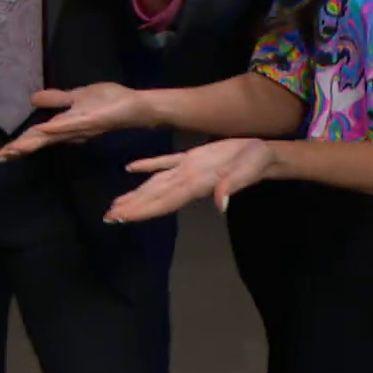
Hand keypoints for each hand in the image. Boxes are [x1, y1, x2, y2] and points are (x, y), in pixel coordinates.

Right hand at [0, 83, 147, 162]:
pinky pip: (75, 125)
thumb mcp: (77, 96)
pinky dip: (59, 128)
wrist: (137, 106)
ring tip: (14, 149)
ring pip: (53, 135)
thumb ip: (56, 99)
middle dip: (19, 148)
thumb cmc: (109, 101)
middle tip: (0, 158)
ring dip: (33, 142)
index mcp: (65, 126)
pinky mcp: (94, 119)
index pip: (36, 136)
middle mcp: (70, 130)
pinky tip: (45, 129)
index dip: (17, 145)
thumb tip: (32, 100)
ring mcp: (82, 126)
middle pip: (41, 140)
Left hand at [106, 139, 276, 222]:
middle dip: (132, 208)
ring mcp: (187, 170)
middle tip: (108, 217)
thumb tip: (220, 204)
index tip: (122, 219)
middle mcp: (187, 180)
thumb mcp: (247, 172)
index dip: (142, 210)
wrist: (264, 154)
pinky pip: (164, 162)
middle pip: (154, 197)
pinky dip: (146, 166)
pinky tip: (130, 168)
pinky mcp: (192, 157)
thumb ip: (233, 186)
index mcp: (196, 184)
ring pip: (155, 184)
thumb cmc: (257, 162)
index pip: (163, 201)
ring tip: (116, 203)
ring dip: (135, 194)